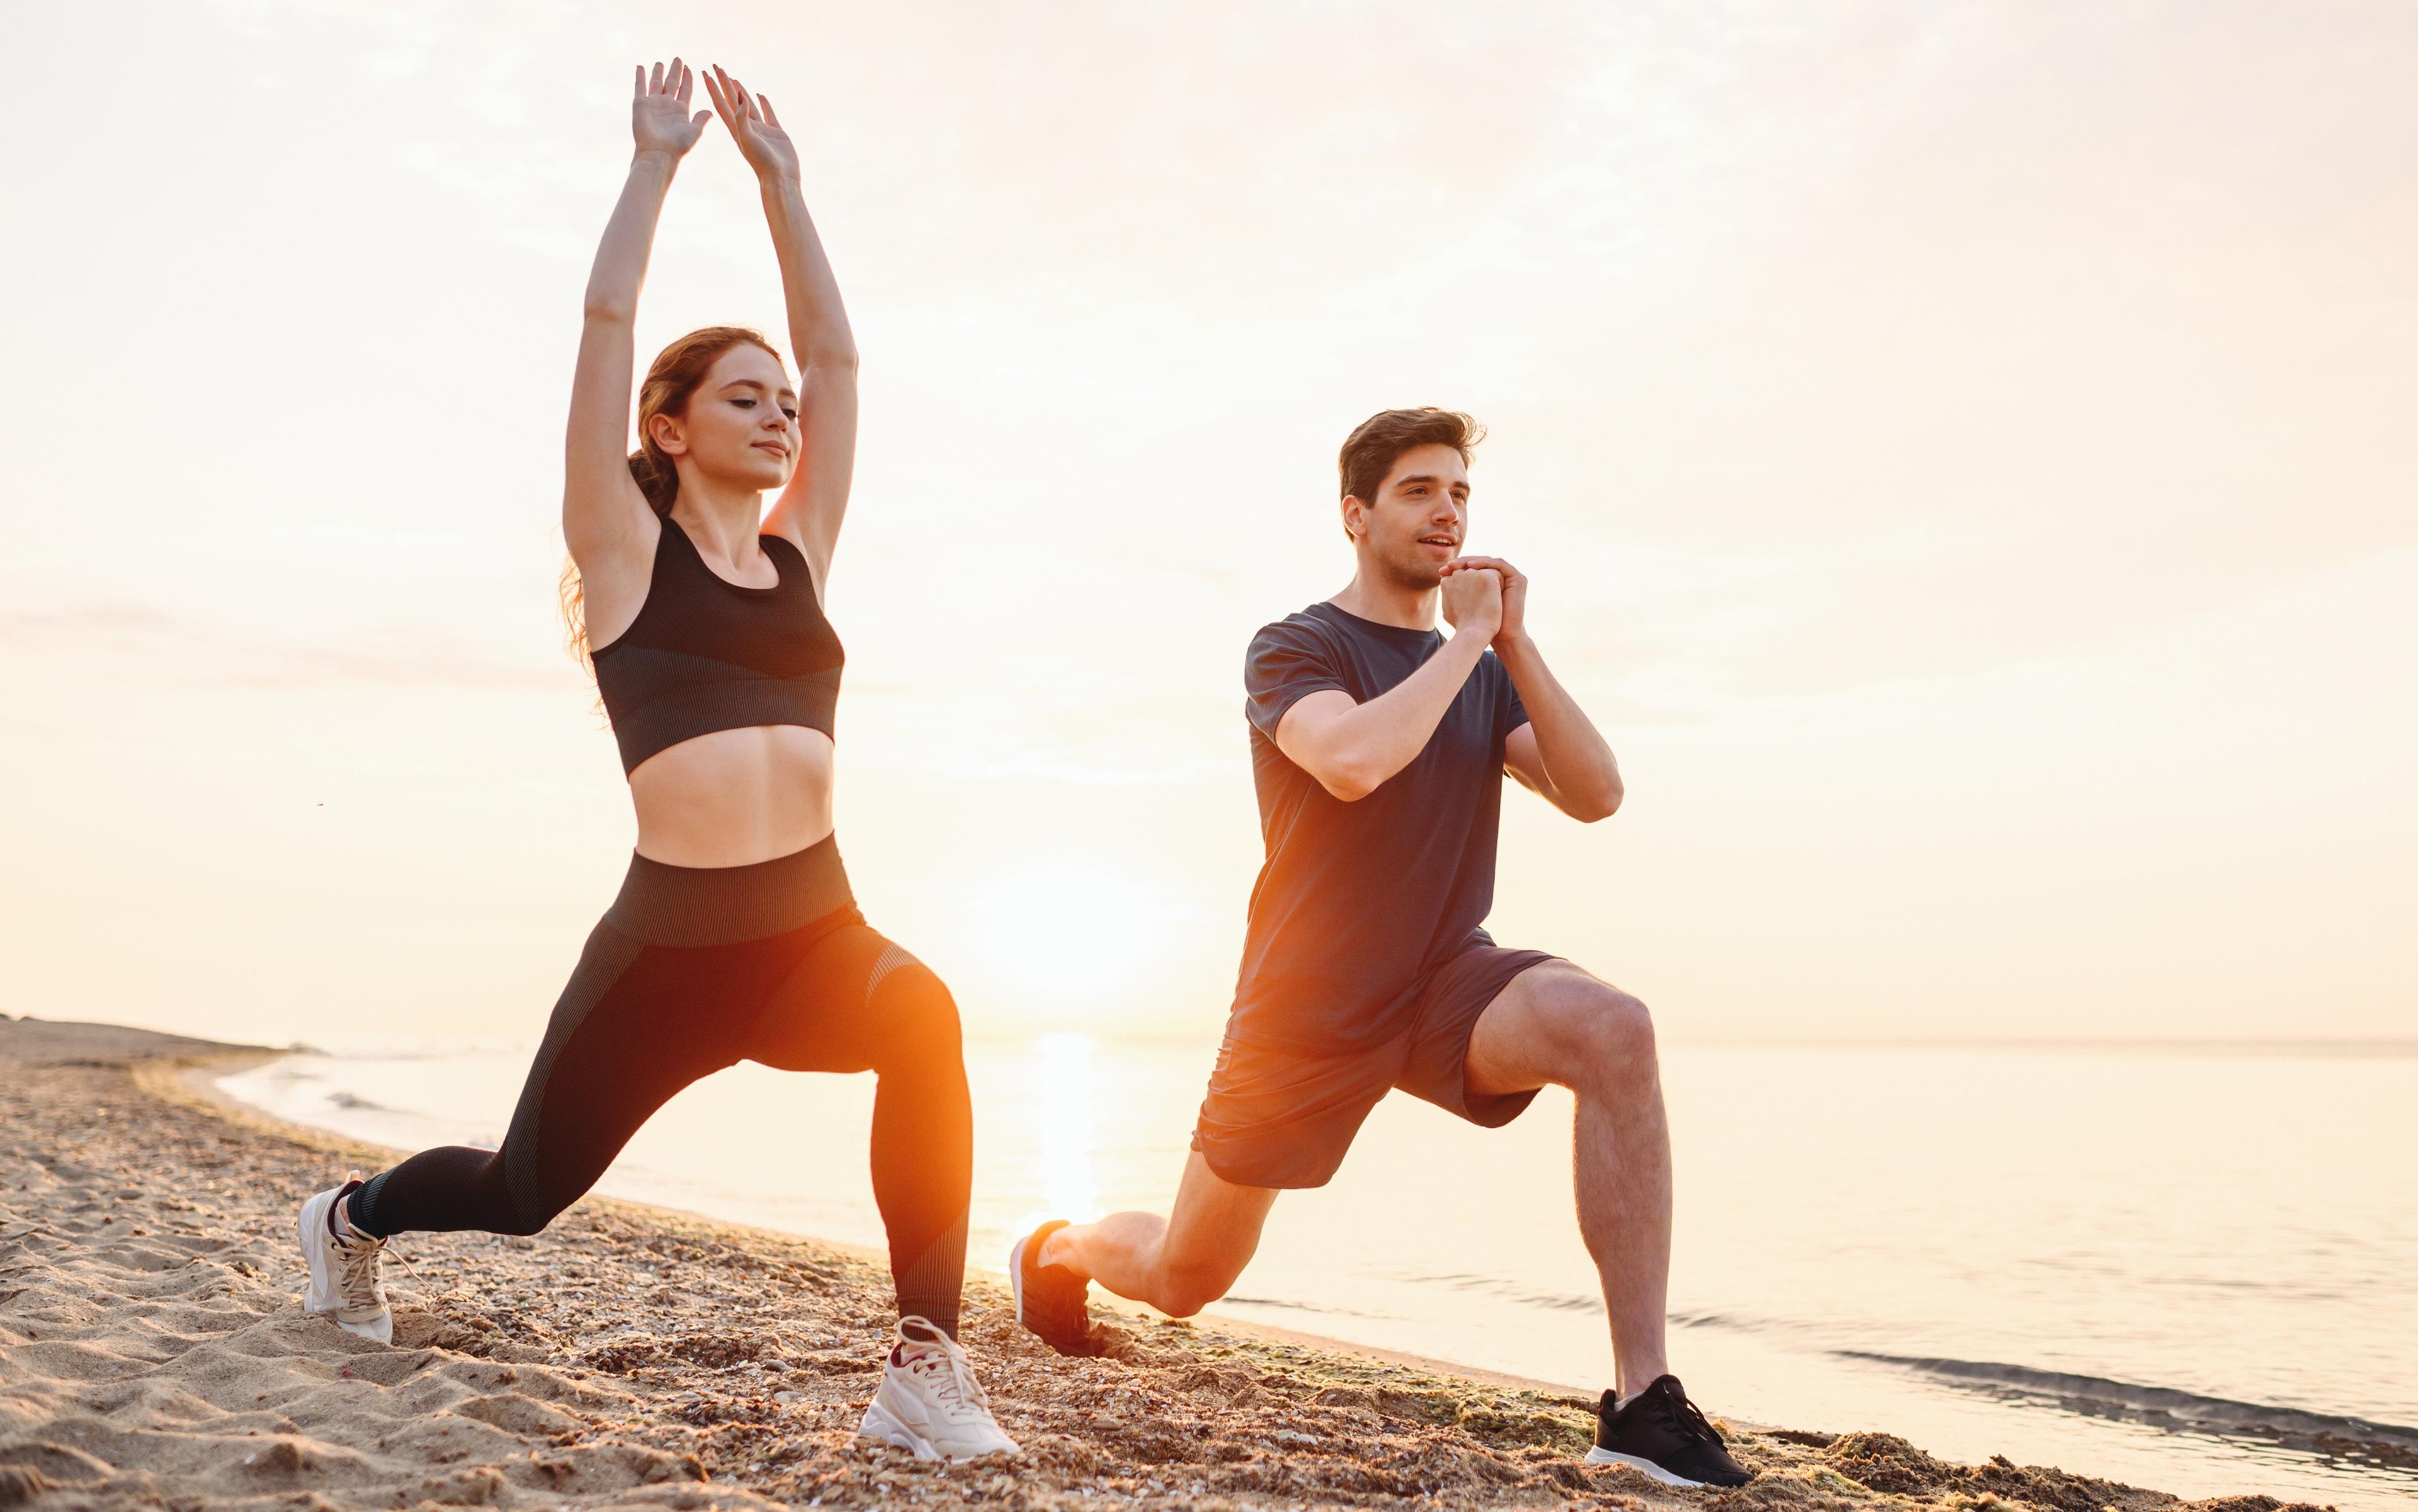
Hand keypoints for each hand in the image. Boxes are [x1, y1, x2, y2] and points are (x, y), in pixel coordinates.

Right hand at [632, 58, 710, 160]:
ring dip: (658, 72)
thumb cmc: (678, 145)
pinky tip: (640, 67)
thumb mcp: (695, 131)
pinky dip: (640, 76)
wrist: (658, 152)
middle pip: (672, 83)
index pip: (685, 89)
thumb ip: (701, 119)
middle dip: (675, 71)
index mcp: (681, 110)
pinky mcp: (641, 104)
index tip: (690, 68)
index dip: (688, 79)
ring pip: (656, 83)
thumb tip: (710, 111)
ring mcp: (653, 103)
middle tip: (678, 59)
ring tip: (660, 62)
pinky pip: (640, 86)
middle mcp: (667, 105)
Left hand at [703, 65, 800, 183]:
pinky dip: (764, 103)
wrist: (780, 178)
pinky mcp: (775, 132)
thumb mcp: (748, 139)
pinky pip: (768, 113)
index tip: (706, 73)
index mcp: (736, 129)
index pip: (721, 104)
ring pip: (748, 105)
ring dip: (740, 92)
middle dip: (723, 84)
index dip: (713, 88)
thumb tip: (739, 98)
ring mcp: (760, 130)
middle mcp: (746, 127)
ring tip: (733, 79)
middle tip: (716, 67)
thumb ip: (742, 119)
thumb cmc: (762, 162)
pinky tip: (760, 95)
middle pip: (731, 101)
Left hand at [1445, 555, 1526, 647]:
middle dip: (1463, 562)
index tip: (1441, 571)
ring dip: (1471, 560)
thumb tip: (1441, 578)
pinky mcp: (1518, 579)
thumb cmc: (1482, 623)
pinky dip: (1485, 563)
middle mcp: (1502, 577)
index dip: (1458, 567)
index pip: (1474, 568)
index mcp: (1491, 582)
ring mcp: (1511, 577)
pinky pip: (1499, 564)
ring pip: (1489, 561)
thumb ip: (1458, 590)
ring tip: (1456, 565)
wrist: (1500, 635)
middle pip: (1480, 562)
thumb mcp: (1465, 603)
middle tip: (1448, 565)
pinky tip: (1470, 567)